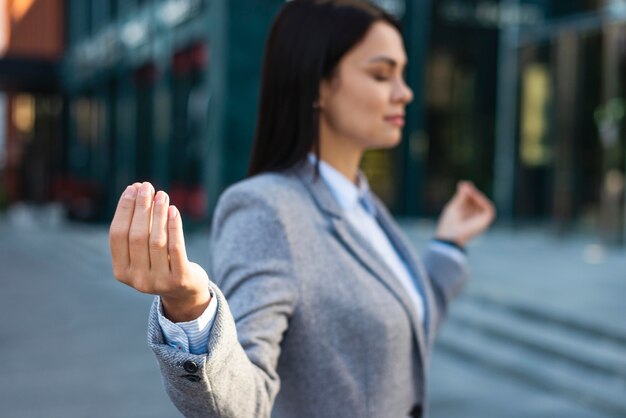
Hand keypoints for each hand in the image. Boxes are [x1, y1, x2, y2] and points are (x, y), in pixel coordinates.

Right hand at [109, 182, 210, 321]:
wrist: (184, 292)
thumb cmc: (160, 263)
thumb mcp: (142, 251)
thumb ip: (137, 228)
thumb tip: (136, 190)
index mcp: (121, 271)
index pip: (117, 235)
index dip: (124, 210)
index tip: (132, 188)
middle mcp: (137, 279)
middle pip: (137, 236)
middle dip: (141, 208)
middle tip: (147, 187)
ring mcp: (159, 282)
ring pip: (157, 241)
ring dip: (158, 214)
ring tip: (162, 195)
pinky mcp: (180, 279)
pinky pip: (176, 248)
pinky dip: (174, 227)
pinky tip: (174, 210)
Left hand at [435, 181, 495, 246]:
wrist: (450, 235)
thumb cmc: (449, 223)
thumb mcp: (454, 206)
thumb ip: (461, 196)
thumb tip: (465, 183)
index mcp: (468, 212)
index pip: (471, 198)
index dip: (468, 191)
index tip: (462, 185)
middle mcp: (475, 215)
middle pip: (477, 199)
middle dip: (472, 192)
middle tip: (464, 186)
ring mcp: (481, 218)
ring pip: (483, 202)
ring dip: (476, 195)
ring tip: (469, 191)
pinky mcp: (486, 221)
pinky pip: (489, 208)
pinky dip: (482, 201)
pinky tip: (474, 196)